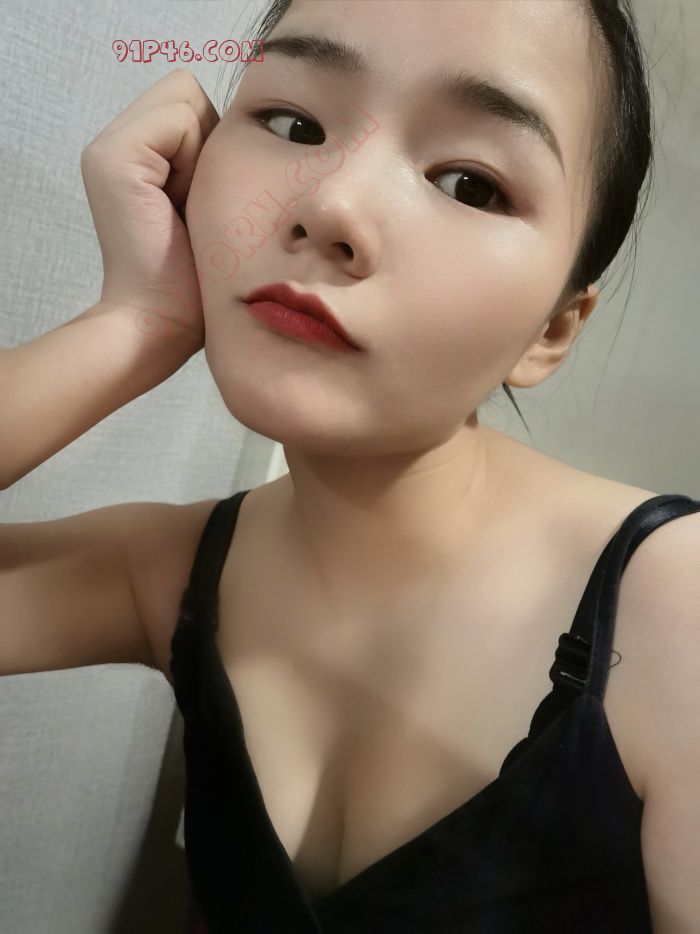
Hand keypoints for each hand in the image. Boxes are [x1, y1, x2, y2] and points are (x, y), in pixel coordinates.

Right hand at [80, 68, 219, 348]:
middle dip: (210, 143)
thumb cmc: (199, 284)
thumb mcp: (214, 210)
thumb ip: (213, 160)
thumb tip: (250, 128)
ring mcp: (110, 147)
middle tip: (200, 205)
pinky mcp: (115, 158)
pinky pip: (182, 117)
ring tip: (190, 207)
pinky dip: (195, 160)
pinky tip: (181, 206)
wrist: (162, 324)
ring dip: (205, 153)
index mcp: (137, 155)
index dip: (215, 144)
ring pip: (188, 97)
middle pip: (190, 92)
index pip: (192, 101)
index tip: (210, 204)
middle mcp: (116, 143)